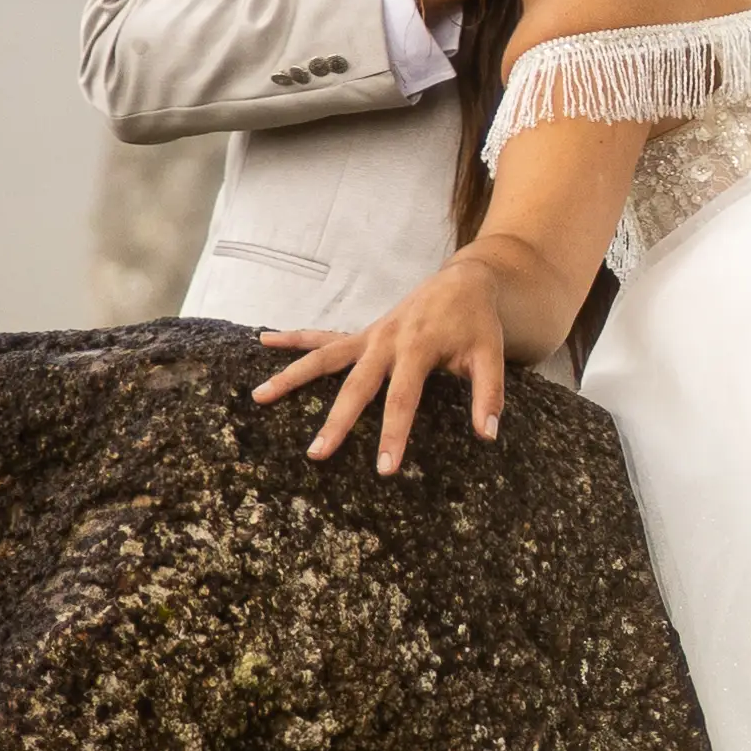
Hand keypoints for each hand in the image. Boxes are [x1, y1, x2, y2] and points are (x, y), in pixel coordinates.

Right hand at [252, 268, 520, 475]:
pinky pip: (322, 337)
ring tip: (258, 396)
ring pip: (323, 358)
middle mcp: (386, 342)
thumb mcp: (492, 355)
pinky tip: (264, 340)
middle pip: (356, 386)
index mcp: (419, 349)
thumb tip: (487, 436)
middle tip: (316, 454)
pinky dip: (294, 338)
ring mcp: (369, 337)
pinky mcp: (362, 334)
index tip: (384, 468)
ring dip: (291, 375)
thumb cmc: (477, 323)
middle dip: (337, 422)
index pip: (403, 398)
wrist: (462, 283)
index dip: (394, 433)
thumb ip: (489, 395)